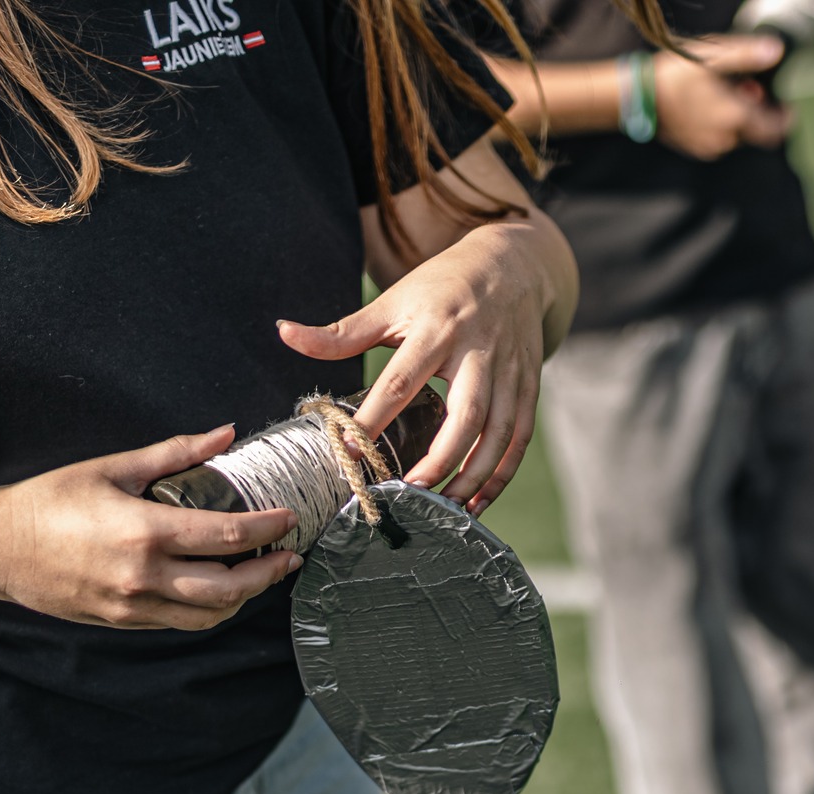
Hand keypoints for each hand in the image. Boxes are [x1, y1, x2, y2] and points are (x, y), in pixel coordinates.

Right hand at [0, 425, 301, 629]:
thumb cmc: (50, 501)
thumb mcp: (112, 468)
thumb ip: (174, 454)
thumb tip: (224, 433)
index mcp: (146, 532)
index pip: (228, 536)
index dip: (268, 528)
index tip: (289, 518)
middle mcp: (145, 576)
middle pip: (229, 588)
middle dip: (267, 573)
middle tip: (288, 556)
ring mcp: (134, 605)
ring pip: (209, 615)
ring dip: (243, 597)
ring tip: (260, 574)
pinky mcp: (124, 622)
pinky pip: (180, 622)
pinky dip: (209, 609)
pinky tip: (219, 589)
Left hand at [277, 219, 558, 514]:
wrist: (514, 265)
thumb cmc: (442, 287)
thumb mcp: (392, 302)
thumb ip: (340, 331)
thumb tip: (283, 332)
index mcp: (437, 328)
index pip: (401, 379)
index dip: (376, 417)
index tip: (351, 451)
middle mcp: (478, 351)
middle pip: (466, 413)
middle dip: (440, 458)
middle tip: (409, 491)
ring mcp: (510, 370)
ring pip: (499, 432)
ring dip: (473, 476)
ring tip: (444, 509)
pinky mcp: (530, 386)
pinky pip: (520, 438)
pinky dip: (501, 474)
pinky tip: (477, 502)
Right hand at [653, 34, 794, 160]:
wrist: (639, 97)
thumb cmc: (676, 75)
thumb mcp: (714, 58)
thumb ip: (747, 55)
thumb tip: (775, 51)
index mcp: (735, 118)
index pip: (772, 130)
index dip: (783, 120)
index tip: (787, 109)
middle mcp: (724, 139)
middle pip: (752, 130)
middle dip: (753, 111)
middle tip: (743, 87)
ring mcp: (707, 147)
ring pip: (734, 135)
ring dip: (735, 118)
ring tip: (720, 94)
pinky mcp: (693, 149)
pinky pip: (716, 139)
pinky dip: (718, 125)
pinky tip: (706, 107)